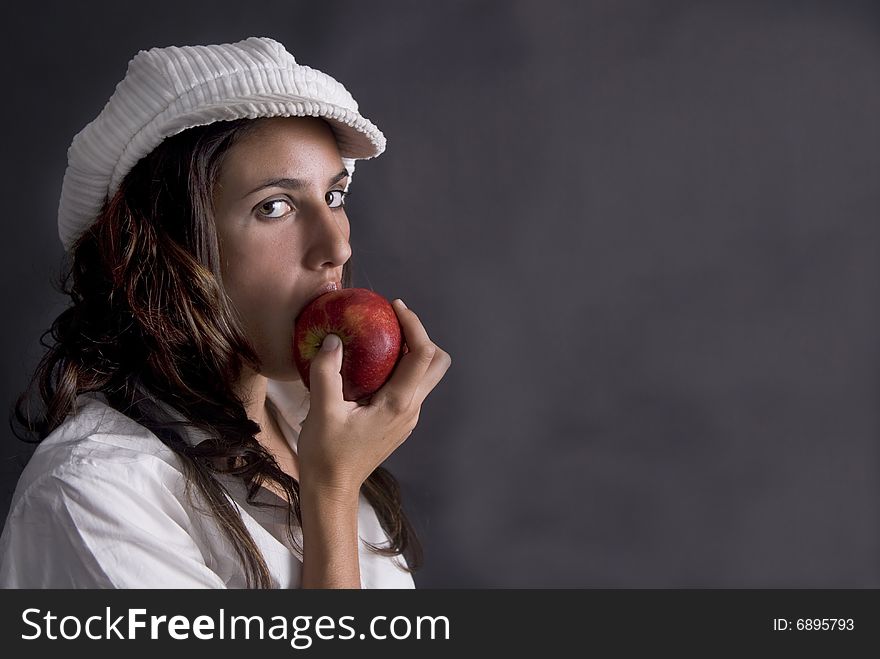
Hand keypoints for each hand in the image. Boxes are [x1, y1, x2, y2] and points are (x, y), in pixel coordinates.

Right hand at [296, 299, 450, 497]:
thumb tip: (334, 340)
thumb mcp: (322, 410)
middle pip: (437, 364)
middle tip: (392, 322)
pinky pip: (409, 386)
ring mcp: (407, 417)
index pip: (423, 354)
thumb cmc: (326, 454)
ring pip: (425, 376)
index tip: (395, 306)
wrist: (332, 489)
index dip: (414, 325)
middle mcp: (411, 409)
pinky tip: (371, 363)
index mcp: (399, 404)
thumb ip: (327, 372)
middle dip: (422, 337)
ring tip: (381, 337)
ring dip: (412, 352)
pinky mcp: (398, 421)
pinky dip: (399, 367)